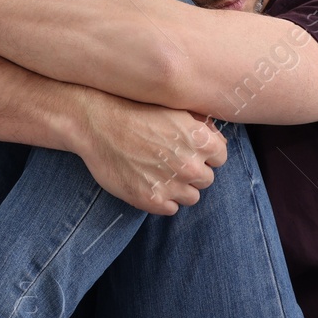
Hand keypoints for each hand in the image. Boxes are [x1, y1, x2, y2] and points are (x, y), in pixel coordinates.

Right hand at [61, 88, 227, 214]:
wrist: (97, 123)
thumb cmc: (134, 111)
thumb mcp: (174, 109)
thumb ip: (201, 126)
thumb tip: (216, 140)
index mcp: (201, 140)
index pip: (220, 158)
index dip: (204, 154)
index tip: (188, 151)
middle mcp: (190, 165)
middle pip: (206, 179)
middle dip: (192, 172)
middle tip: (169, 162)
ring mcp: (171, 185)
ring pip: (191, 197)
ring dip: (178, 188)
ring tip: (157, 173)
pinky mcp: (151, 200)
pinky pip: (171, 208)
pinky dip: (162, 199)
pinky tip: (147, 183)